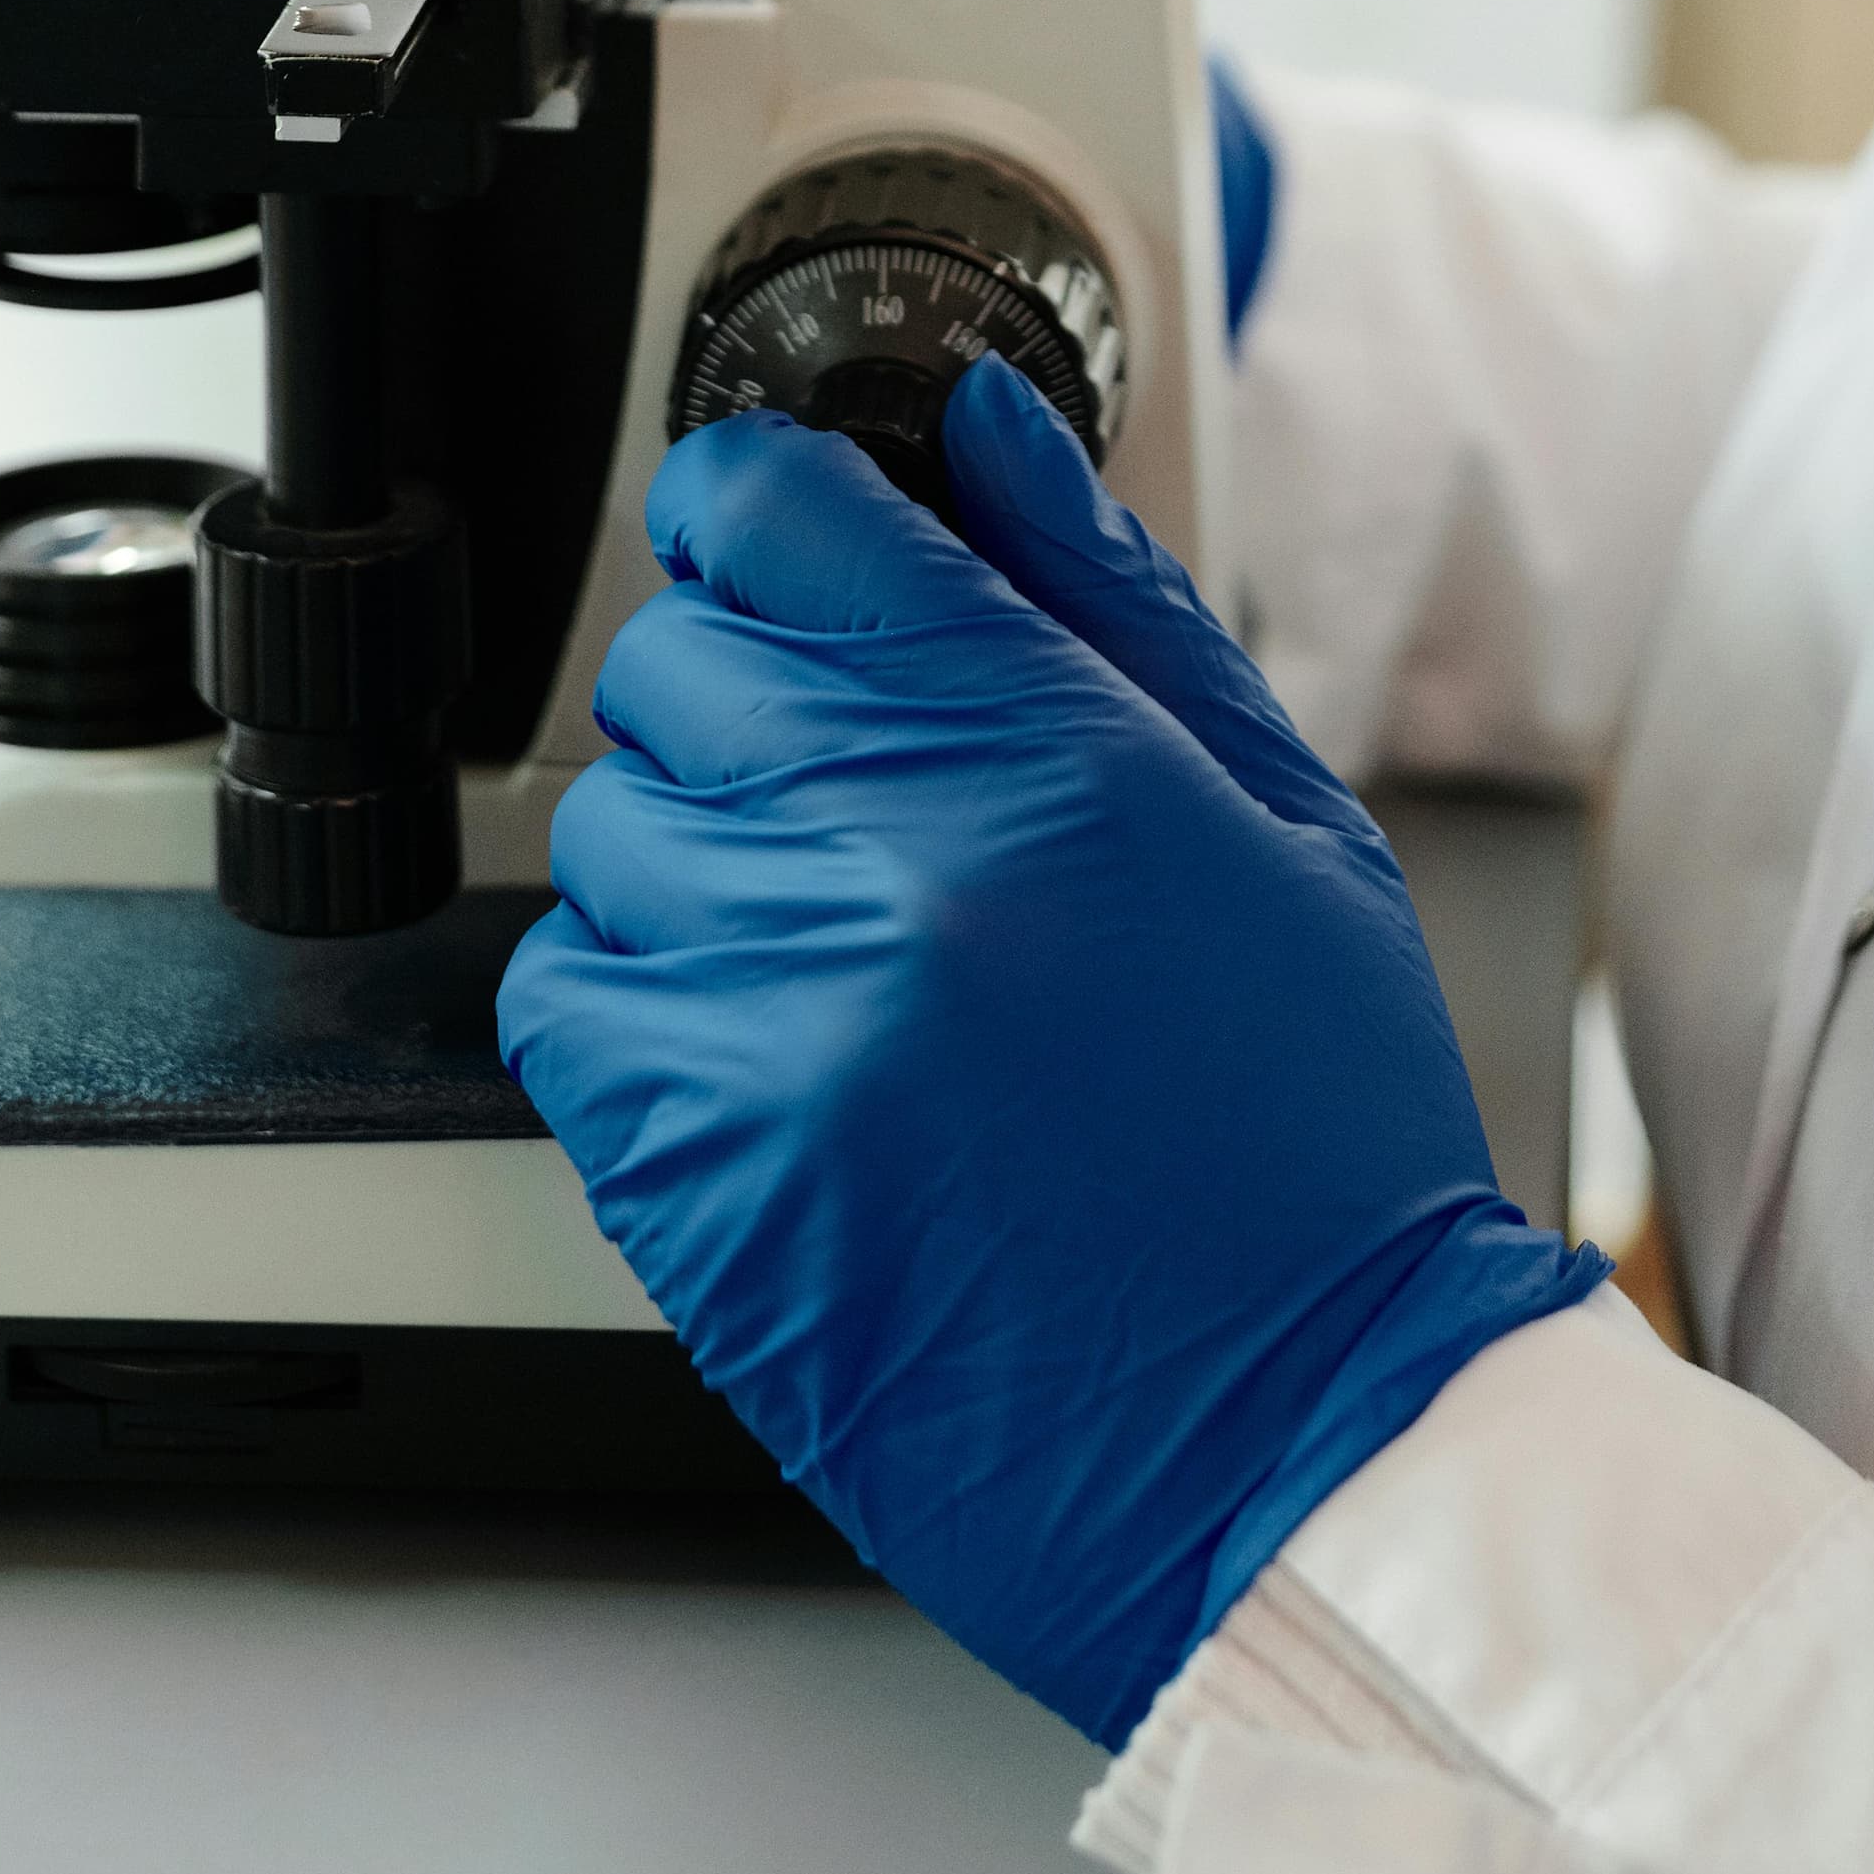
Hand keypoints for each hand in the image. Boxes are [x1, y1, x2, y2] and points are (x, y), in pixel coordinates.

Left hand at [496, 353, 1599, 1742]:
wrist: (1300, 1441)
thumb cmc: (1310, 1142)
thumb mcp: (1277, 815)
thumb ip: (1110, 597)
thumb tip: (985, 433)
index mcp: (1034, 737)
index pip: (770, 510)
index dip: (765, 511)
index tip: (786, 551)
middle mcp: (882, 849)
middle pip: (672, 660)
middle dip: (750, 700)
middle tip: (857, 799)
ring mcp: (770, 1010)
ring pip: (607, 831)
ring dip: (696, 865)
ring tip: (839, 951)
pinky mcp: (693, 1169)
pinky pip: (563, 1005)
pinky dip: (635, 1010)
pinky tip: (767, 1051)